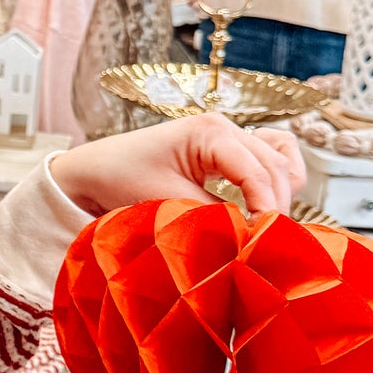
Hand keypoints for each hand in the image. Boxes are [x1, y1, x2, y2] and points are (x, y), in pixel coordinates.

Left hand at [49, 113, 304, 219]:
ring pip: (279, 162)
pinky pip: (268, 160)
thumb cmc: (122, 180)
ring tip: (264, 229)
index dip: (267, 209)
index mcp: (210, 131)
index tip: (264, 243)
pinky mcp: (225, 152)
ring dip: (279, 194)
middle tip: (266, 245)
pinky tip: (260, 207)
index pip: (258, 171)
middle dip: (276, 206)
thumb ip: (215, 216)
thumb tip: (253, 236)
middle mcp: (225, 127)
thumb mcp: (168, 201)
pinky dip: (272, 182)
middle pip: (276, 166)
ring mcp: (227, 136)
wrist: (94, 172)